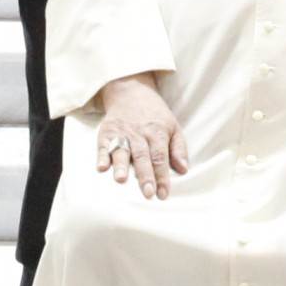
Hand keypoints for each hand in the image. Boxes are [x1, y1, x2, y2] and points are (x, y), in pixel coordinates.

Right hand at [91, 75, 186, 197]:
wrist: (131, 91)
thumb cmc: (155, 115)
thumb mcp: (173, 127)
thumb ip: (179, 149)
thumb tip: (184, 170)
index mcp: (157, 133)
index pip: (160, 157)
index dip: (162, 177)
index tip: (163, 194)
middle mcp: (139, 134)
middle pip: (142, 156)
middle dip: (144, 176)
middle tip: (147, 193)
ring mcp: (122, 133)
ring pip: (121, 151)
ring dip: (120, 165)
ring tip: (120, 180)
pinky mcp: (106, 132)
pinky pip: (103, 145)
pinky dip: (101, 156)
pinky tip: (101, 167)